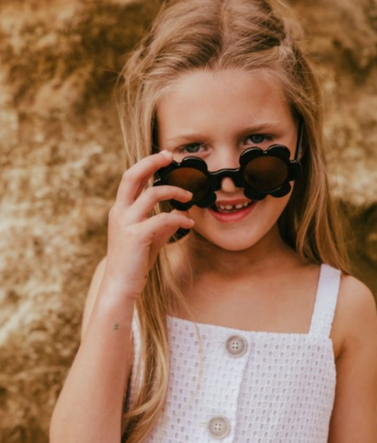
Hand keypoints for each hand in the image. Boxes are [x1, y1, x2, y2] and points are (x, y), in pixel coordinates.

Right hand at [102, 150, 193, 300]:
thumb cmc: (133, 264)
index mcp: (120, 211)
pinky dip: (179, 217)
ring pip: (152, 195)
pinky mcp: (137, 236)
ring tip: (189, 197)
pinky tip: (189, 223)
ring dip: (175, 192)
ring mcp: (127, 224)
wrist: (120, 286)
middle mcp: (120, 213)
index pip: (130, 179)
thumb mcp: (148, 240)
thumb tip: (178, 216)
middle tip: (170, 156)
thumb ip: (160, 226)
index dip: (146, 165)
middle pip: (132, 176)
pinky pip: (163, 218)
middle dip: (151, 162)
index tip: (164, 157)